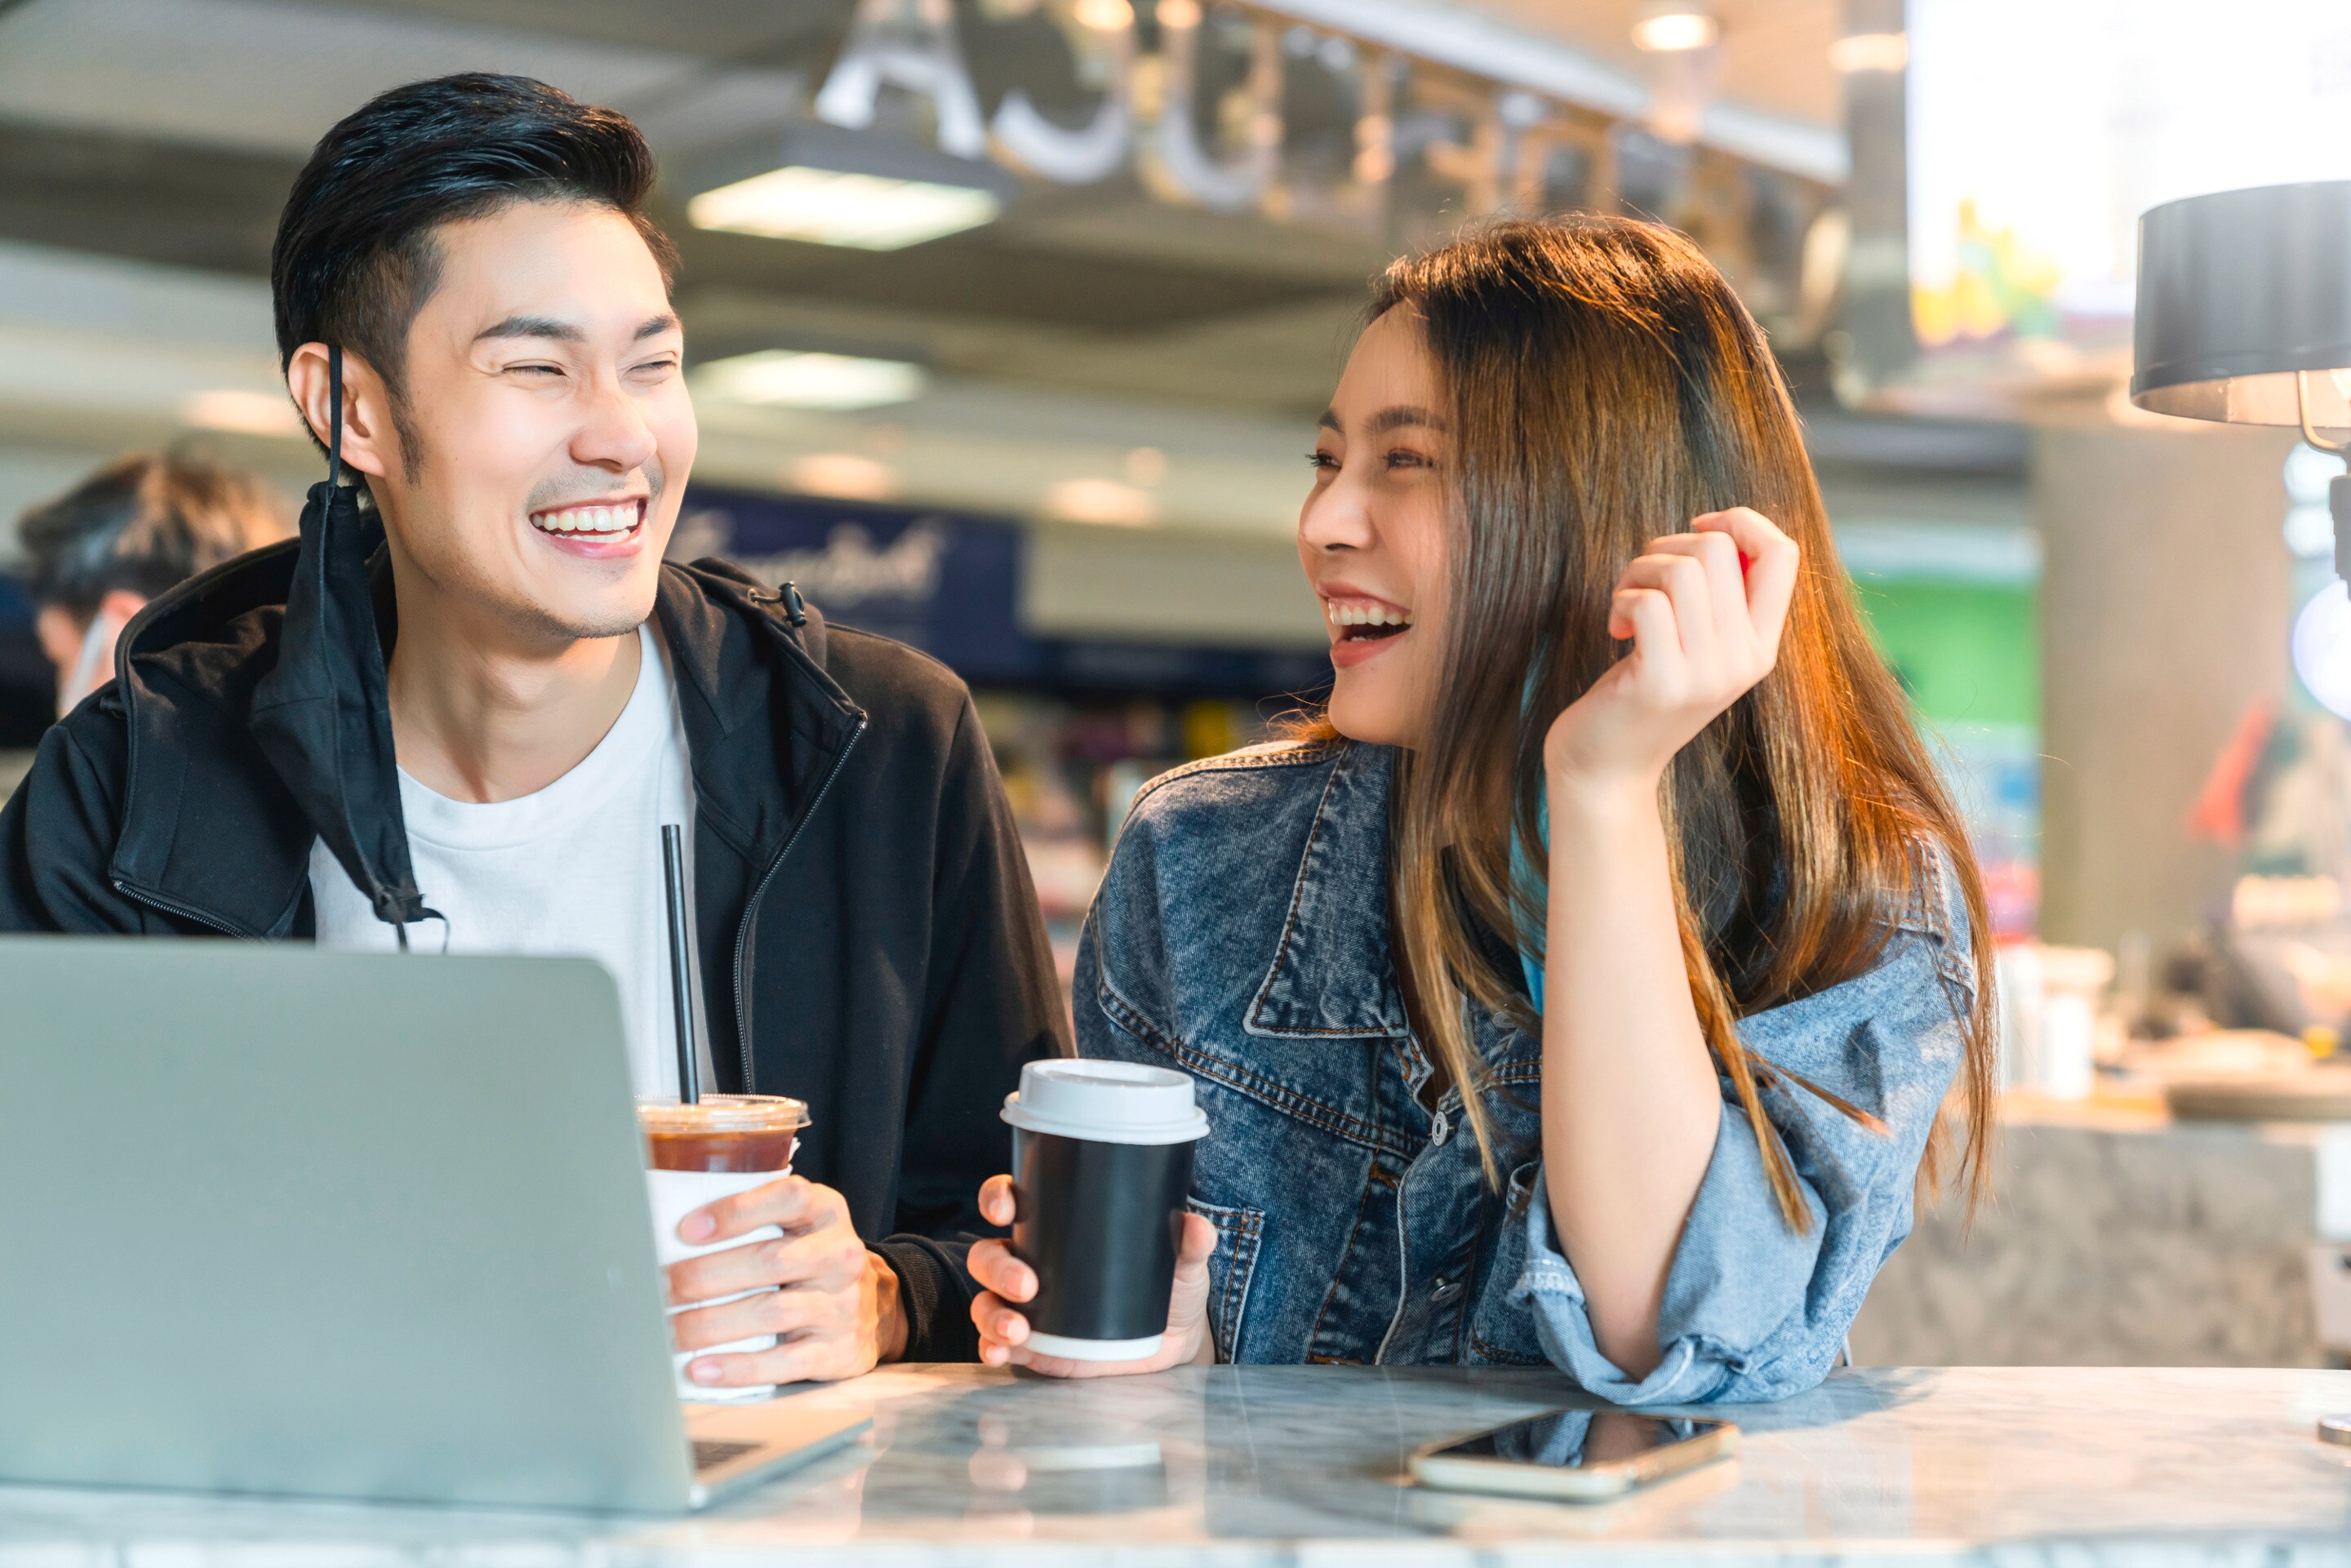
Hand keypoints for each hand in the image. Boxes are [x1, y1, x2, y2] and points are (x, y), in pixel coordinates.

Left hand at [667, 1175, 907, 1387]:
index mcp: (827, 1213)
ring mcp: (842, 1305)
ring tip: (668, 1332)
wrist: (875, 1310)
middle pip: (771, 1260)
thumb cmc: (812, 1260)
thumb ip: (755, 1219)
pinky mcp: (837, 1351)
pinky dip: (739, 1367)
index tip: (687, 1230)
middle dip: (705, 1276)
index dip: (738, 1211)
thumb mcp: (800, 1226)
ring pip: (773, 1312)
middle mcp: (840, 1256)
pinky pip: (784, 1362)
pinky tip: (702, 1368)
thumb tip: (667, 1231)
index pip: (790, 1199)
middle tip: (659, 1289)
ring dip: (711, 1324)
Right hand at [967, 1174, 1218, 1377]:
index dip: (996, 1198)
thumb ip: (1190, 1244)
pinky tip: (1002, 1351)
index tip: (1004, 1208)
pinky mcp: (1034, 1346)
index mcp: (1055, 1227)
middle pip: (988, 1256)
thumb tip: (1196, 1226)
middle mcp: (1031, 1262)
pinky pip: (998, 1343)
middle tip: (1027, 1285)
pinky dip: (993, 1347)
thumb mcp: (1181, 1262)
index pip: (1010, 1201)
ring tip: (1018, 1329)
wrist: (1172, 1343)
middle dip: (997, 1268)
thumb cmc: (1167, 1286)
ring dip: (991, 1314)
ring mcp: (1027, 1307)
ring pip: (985, 1301)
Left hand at [1543, 507, 1798, 798]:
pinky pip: (1648, 603)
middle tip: (1642, 582)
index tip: (1695, 530)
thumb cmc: (1642, 691)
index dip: (1740, 520)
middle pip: (1721, 549)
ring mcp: (1707, 674)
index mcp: (1762, 644)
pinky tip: (1615, 629)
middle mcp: (1745, 659)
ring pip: (1683, 570)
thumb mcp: (1696, 644)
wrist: (1607, 770)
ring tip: (1625, 603)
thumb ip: (1718, 597)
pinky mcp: (1662, 683)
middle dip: (1668, 546)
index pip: (1784, 553)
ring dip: (1639, 571)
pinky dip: (1621, 600)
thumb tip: (1720, 527)